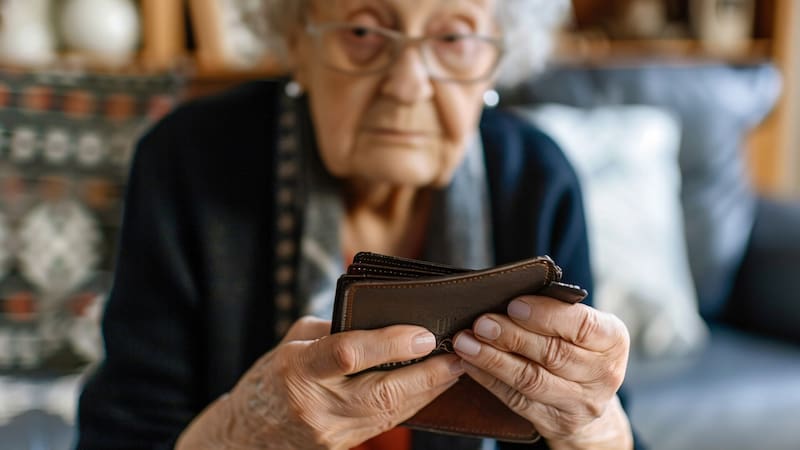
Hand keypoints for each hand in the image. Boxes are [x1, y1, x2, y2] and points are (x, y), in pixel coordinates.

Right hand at [177, 316, 463, 449]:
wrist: (247, 434)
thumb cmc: (272, 377)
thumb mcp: (294, 342)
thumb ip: (337, 330)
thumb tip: (388, 319)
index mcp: (297, 369)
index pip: (348, 354)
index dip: (391, 344)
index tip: (424, 334)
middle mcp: (316, 404)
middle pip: (383, 393)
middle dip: (428, 374)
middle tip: (460, 354)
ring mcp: (331, 432)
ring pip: (393, 413)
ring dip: (430, 390)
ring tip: (457, 367)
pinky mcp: (343, 445)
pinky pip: (387, 423)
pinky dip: (413, 403)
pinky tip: (432, 386)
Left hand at [452, 296, 632, 448]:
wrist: (589, 401)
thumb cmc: (577, 347)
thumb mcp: (581, 326)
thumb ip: (554, 310)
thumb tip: (505, 296)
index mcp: (613, 340)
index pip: (582, 325)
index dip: (545, 315)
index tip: (513, 304)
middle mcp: (604, 374)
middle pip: (553, 354)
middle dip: (511, 336)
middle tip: (481, 322)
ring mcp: (581, 403)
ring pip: (531, 379)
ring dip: (493, 359)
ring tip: (466, 342)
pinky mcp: (556, 421)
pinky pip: (516, 398)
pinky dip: (489, 379)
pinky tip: (470, 363)